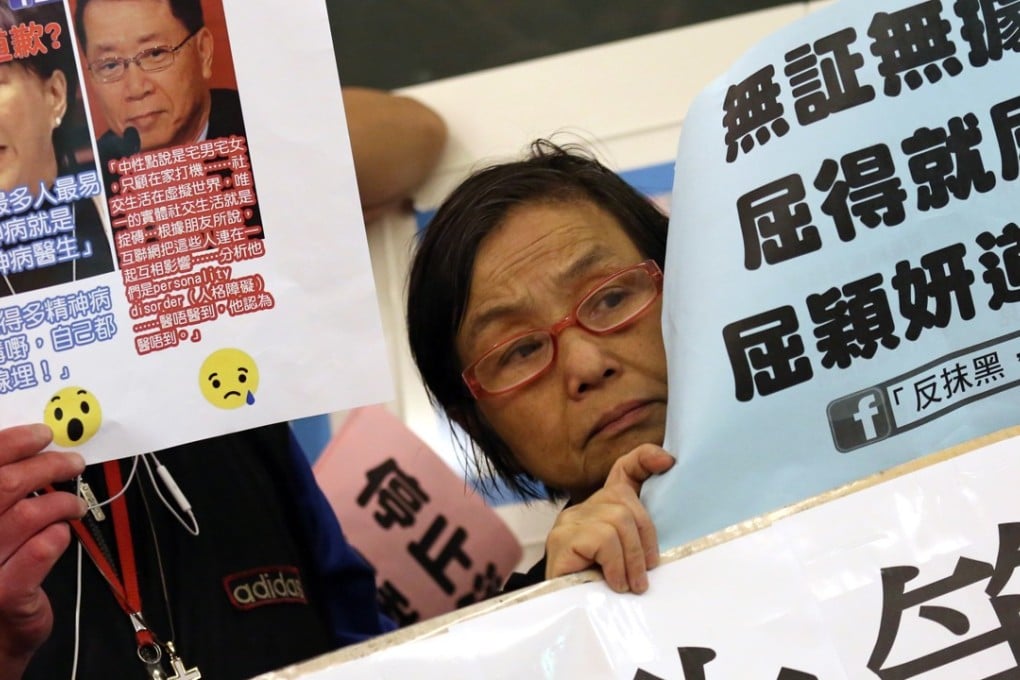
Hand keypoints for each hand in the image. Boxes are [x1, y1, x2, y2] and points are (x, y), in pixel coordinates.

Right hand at [0, 424, 86, 679]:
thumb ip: (3, 492)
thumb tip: (29, 450)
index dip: (12, 443)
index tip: (41, 435)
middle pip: (4, 486)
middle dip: (46, 466)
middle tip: (72, 462)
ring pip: (28, 514)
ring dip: (61, 501)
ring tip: (73, 504)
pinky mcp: (5, 595)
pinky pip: (40, 551)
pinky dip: (58, 535)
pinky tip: (63, 533)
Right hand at [544, 444, 674, 593]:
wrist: (560, 611)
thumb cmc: (595, 588)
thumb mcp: (623, 560)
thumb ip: (637, 542)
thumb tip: (663, 544)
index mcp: (599, 510)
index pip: (621, 471)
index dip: (643, 459)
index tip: (668, 461)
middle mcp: (581, 509)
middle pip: (624, 502)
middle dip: (643, 540)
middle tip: (645, 575)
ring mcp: (568, 523)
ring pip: (617, 520)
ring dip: (631, 558)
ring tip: (630, 584)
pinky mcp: (562, 539)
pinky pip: (603, 539)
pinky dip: (616, 564)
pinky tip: (613, 582)